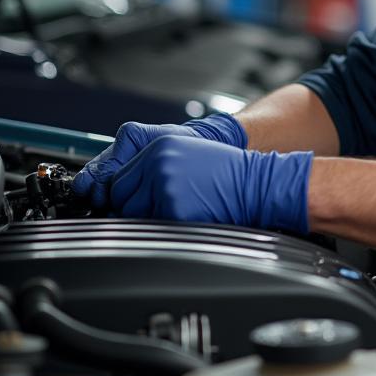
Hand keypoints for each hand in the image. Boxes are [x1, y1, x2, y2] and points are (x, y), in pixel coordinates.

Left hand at [108, 135, 312, 231]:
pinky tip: (187, 218)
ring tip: (177, 213)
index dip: (127, 195)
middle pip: (121, 198)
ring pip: (134, 215)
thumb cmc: (225, 173)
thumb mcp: (187, 155)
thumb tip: (126, 196)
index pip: (121, 179)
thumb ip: (155, 168)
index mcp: (159, 148)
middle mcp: (157, 164)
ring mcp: (164, 186)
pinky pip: (154, 227)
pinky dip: (165, 227)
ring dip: (149, 219)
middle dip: (135, 209)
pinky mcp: (173, 209)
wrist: (254, 182)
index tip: (138, 204)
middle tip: (160, 211)